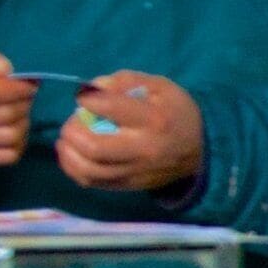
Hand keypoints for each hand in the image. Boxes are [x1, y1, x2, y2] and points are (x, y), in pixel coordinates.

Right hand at [0, 42, 34, 165]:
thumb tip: (6, 70)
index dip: (18, 88)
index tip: (28, 84)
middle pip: (4, 114)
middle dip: (24, 103)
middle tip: (26, 96)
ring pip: (10, 136)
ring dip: (23, 121)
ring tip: (19, 110)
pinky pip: (8, 155)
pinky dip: (19, 142)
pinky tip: (12, 127)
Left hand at [54, 73, 202, 193]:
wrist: (201, 151)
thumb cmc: (176, 112)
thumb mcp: (160, 87)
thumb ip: (127, 81)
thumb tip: (93, 88)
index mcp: (154, 119)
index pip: (111, 108)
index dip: (88, 100)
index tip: (84, 98)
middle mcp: (144, 149)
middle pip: (95, 148)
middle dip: (72, 132)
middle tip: (72, 123)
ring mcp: (136, 172)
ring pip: (89, 170)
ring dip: (68, 154)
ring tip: (66, 140)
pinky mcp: (129, 185)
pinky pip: (92, 183)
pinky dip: (73, 169)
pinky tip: (72, 156)